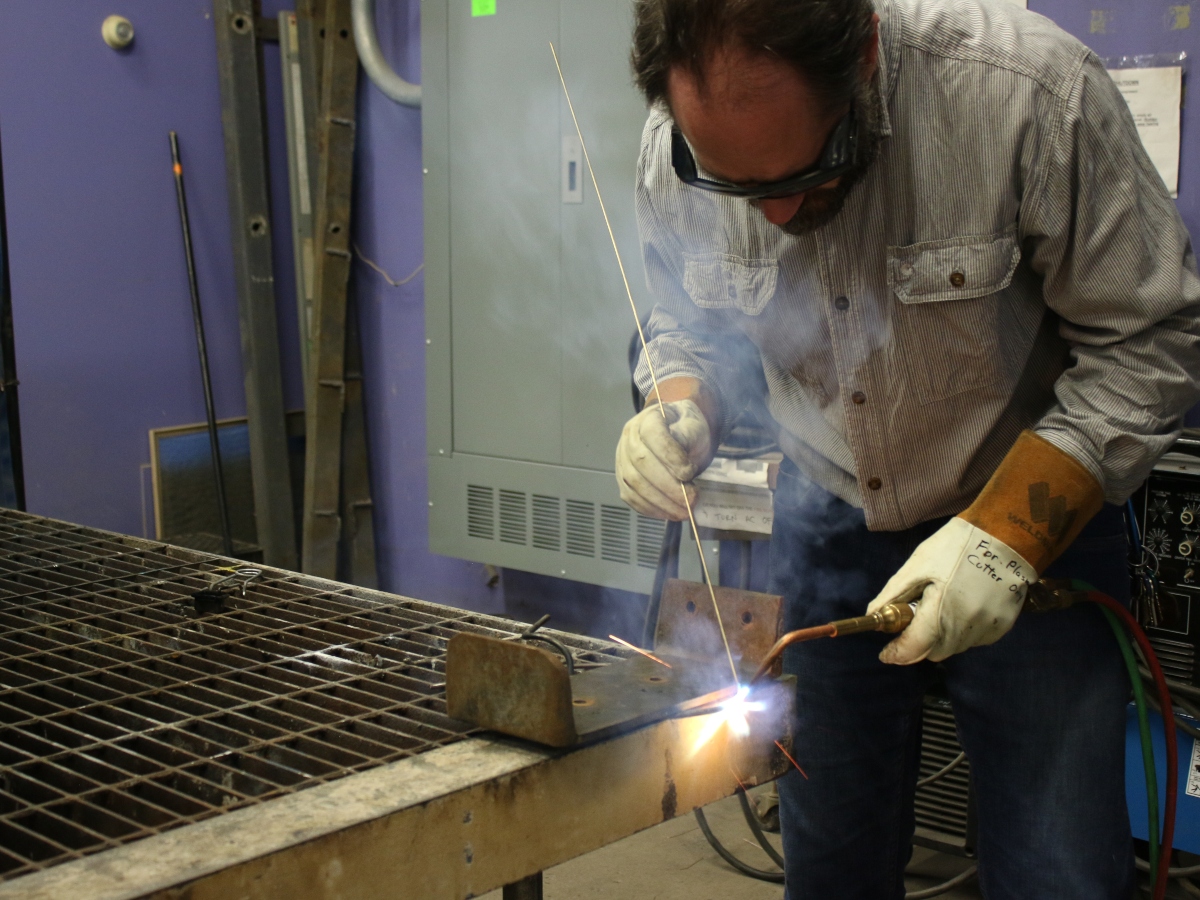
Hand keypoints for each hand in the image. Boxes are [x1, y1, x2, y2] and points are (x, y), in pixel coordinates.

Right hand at [615, 399, 712, 519]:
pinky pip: (631, 497)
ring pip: (634, 483)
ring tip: (684, 511)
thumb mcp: (694, 426)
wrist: (676, 432)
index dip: (670, 456)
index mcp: (647, 419)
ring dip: (660, 502)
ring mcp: (622, 459)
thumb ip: (689, 437)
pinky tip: (669, 513)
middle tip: (691, 500)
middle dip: (668, 486)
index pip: (653, 435)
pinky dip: (650, 509)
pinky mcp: (623, 479)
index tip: (689, 472)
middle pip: (641, 463)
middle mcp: (629, 438)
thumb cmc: (685, 430)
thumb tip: (682, 468)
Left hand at [866, 517, 1032, 664]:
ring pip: (955, 647)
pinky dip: (962, 631)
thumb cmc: (956, 546)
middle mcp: (967, 627)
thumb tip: (873, 615)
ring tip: (939, 606)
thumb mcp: (917, 565)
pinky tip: (961, 607)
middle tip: (912, 620)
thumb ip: (893, 594)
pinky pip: (975, 639)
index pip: (914, 648)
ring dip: (941, 636)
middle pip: (934, 652)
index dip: (896, 653)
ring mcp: (989, 628)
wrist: (1006, 535)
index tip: (886, 652)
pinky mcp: (1003, 625)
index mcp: (941, 612)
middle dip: (918, 642)